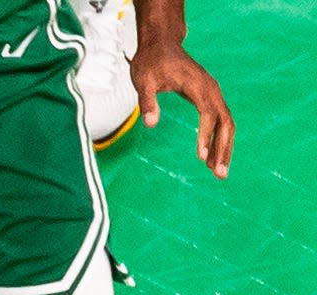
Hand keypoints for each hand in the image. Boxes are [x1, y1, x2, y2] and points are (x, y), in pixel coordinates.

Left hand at [131, 42, 233, 177]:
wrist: (161, 46)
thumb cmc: (151, 63)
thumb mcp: (143, 81)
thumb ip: (147, 102)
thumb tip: (150, 124)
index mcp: (197, 84)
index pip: (207, 112)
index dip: (205, 134)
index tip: (201, 156)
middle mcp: (210, 88)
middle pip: (225, 121)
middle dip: (223, 148)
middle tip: (219, 174)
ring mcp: (212, 93)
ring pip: (226, 123)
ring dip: (224, 148)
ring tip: (218, 173)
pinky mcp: (209, 98)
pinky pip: (219, 121)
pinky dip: (218, 140)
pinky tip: (210, 160)